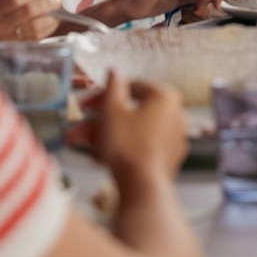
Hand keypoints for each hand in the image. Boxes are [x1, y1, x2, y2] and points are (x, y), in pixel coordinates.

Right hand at [0, 0, 60, 53]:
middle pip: (27, 12)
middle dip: (46, 5)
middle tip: (56, 1)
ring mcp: (8, 42)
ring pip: (34, 28)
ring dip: (50, 19)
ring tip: (57, 14)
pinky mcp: (16, 54)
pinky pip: (36, 40)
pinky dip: (47, 31)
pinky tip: (52, 26)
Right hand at [71, 73, 187, 185]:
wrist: (143, 186)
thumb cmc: (127, 145)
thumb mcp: (113, 111)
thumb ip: (113, 87)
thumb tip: (115, 70)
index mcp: (166, 97)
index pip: (132, 87)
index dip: (104, 95)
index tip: (86, 105)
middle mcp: (176, 114)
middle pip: (131, 112)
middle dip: (101, 121)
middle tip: (79, 129)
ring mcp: (174, 137)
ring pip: (134, 130)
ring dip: (106, 135)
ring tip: (84, 145)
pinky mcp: (169, 157)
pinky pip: (142, 146)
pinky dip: (123, 148)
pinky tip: (100, 157)